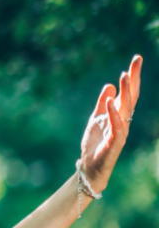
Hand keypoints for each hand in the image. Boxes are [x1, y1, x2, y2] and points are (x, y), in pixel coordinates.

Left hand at [79, 54, 142, 192]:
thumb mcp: (96, 119)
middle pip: (131, 96)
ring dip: (126, 92)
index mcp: (120, 114)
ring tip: (124, 75)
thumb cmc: (95, 144)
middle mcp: (124, 120)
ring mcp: (121, 131)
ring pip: (126, 108)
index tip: (136, 59)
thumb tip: (110, 85)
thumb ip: (102, 103)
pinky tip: (111, 101)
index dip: (133, 76)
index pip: (128, 92)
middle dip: (134, 78)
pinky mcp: (115, 142)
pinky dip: (114, 113)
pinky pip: (117, 126)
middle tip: (137, 60)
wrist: (90, 167)